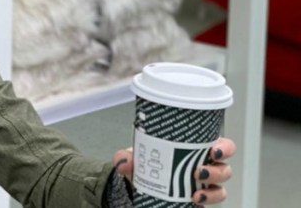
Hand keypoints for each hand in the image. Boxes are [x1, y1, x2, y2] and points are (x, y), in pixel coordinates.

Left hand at [113, 137, 235, 204]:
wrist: (140, 183)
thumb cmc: (148, 163)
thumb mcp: (136, 157)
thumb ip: (126, 157)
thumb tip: (123, 162)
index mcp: (197, 150)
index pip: (222, 146)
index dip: (225, 148)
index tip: (214, 150)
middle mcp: (206, 167)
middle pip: (225, 169)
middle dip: (217, 171)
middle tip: (198, 172)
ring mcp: (204, 187)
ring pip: (221, 189)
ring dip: (212, 192)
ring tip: (196, 194)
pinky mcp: (200, 200)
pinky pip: (210, 203)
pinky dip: (205, 202)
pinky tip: (194, 201)